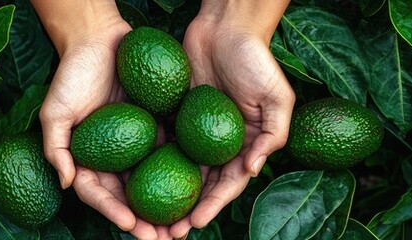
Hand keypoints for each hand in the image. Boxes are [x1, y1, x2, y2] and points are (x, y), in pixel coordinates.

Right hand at [33, 4, 165, 237]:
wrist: (101, 39)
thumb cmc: (73, 73)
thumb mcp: (55, 111)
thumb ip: (56, 148)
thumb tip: (66, 183)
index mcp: (89, 159)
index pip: (100, 195)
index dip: (114, 213)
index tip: (132, 226)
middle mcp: (114, 157)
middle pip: (130, 199)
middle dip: (145, 224)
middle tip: (163, 239)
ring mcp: (137, 144)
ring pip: (155, 183)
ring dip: (168, 208)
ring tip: (183, 227)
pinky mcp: (157, 127)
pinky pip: (172, 153)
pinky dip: (184, 173)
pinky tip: (200, 189)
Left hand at [168, 10, 294, 237]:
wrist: (226, 28)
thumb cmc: (256, 60)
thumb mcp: (277, 98)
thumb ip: (272, 135)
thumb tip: (250, 170)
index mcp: (244, 144)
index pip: (227, 184)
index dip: (212, 206)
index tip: (194, 224)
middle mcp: (218, 142)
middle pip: (201, 185)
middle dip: (186, 211)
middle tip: (167, 232)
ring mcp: (195, 130)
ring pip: (178, 170)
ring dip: (165, 195)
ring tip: (148, 216)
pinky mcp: (175, 115)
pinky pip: (162, 141)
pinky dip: (151, 162)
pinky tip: (134, 180)